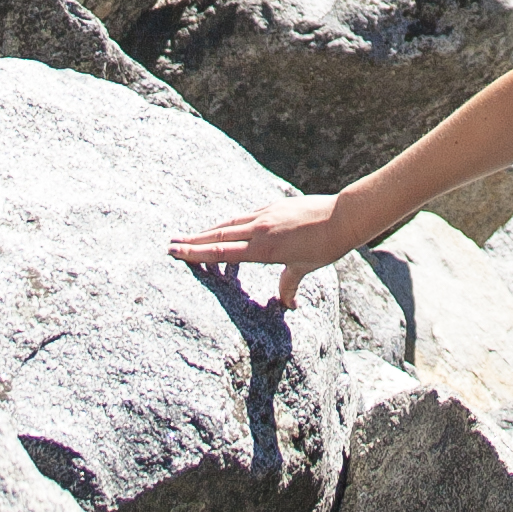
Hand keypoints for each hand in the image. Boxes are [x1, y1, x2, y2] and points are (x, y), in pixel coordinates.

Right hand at [169, 198, 352, 308]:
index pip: (222, 252)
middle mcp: (260, 230)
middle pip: (218, 235)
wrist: (341, 218)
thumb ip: (289, 284)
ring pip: (230, 224)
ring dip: (208, 231)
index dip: (197, 252)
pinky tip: (225, 227)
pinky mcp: (273, 207)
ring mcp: (265, 215)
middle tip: (170, 243)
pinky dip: (231, 223)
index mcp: (264, 249)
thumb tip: (288, 305)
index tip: (176, 252)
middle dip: (193, 241)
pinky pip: (245, 217)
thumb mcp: (305, 268)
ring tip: (190, 236)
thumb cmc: (325, 247)